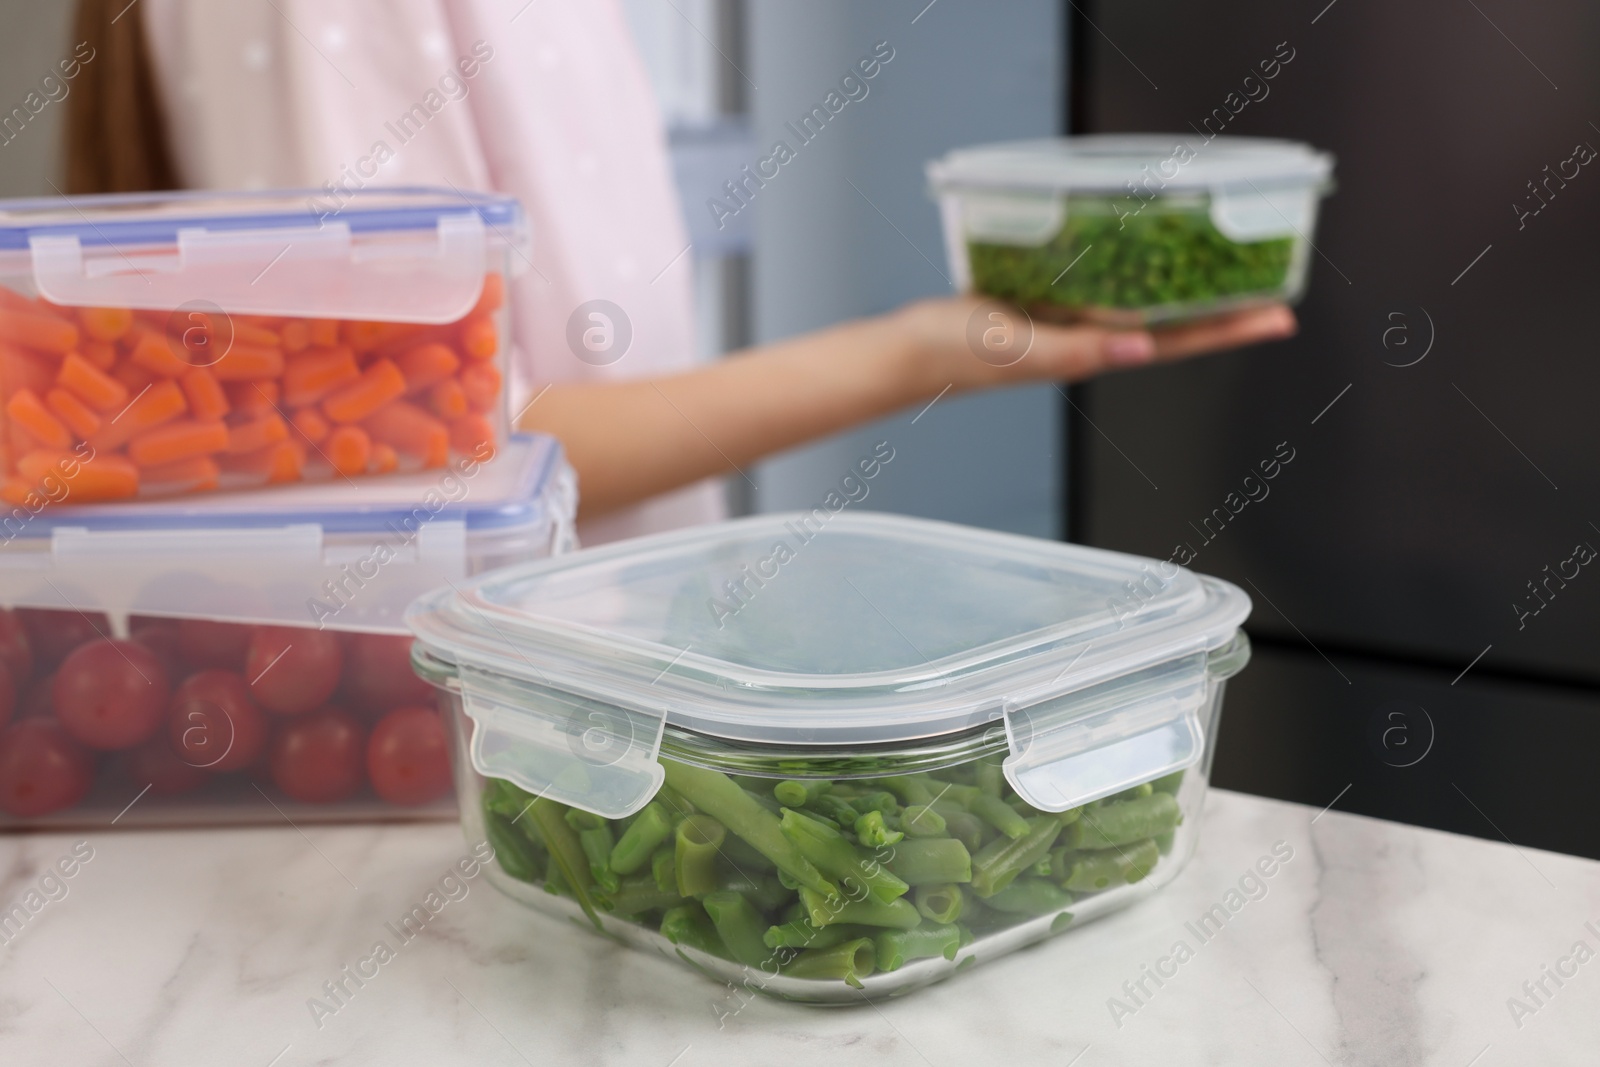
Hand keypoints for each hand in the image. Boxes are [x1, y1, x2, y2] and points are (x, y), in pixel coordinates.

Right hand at [889, 295, 1297, 397]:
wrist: (908, 351)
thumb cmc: (953, 352)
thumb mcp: (1016, 345)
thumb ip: (1076, 349)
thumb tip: (1140, 348)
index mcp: (1090, 352)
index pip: (1175, 342)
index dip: (1229, 330)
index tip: (1278, 318)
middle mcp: (1090, 340)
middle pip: (1172, 324)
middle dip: (1224, 309)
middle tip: (1275, 286)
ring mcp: (1070, 323)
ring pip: (1142, 305)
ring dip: (1186, 290)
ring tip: (1227, 268)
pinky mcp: (1047, 304)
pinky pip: (1104, 287)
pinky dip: (1135, 271)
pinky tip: (1147, 253)